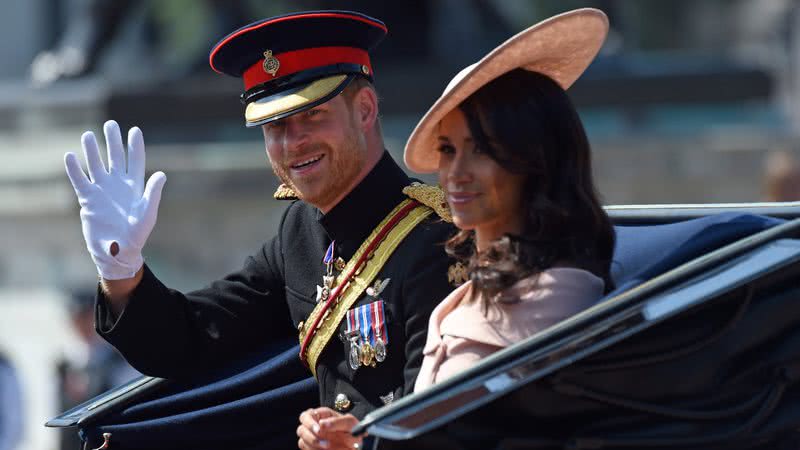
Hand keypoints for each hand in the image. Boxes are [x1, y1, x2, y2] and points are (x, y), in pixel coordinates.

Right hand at [64, 120, 165, 279]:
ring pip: (96, 165)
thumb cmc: (137, 234)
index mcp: (135, 186)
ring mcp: (102, 190)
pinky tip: (71, 156)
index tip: (134, 130)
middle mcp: (118, 185)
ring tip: (87, 135)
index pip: (135, 161)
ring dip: (92, 151)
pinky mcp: (88, 199)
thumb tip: (162, 174)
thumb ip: (153, 193)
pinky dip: (75, 169)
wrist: (118, 251)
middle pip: (115, 157)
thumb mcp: (148, 213)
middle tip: (110, 124)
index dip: (134, 146)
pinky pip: (80, 180)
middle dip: (112, 141)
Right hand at [297, 408, 363, 449]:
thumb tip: (322, 423)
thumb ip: (336, 421)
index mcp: (322, 415)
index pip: (307, 415)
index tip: (319, 429)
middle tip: (323, 441)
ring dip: (314, 445)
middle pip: (301, 429)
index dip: (310, 422)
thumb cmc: (354, 431)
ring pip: (302, 441)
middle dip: (310, 436)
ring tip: (328, 447)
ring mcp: (313, 438)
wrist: (359, 445)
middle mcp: (315, 426)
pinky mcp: (313, 449)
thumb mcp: (350, 423)